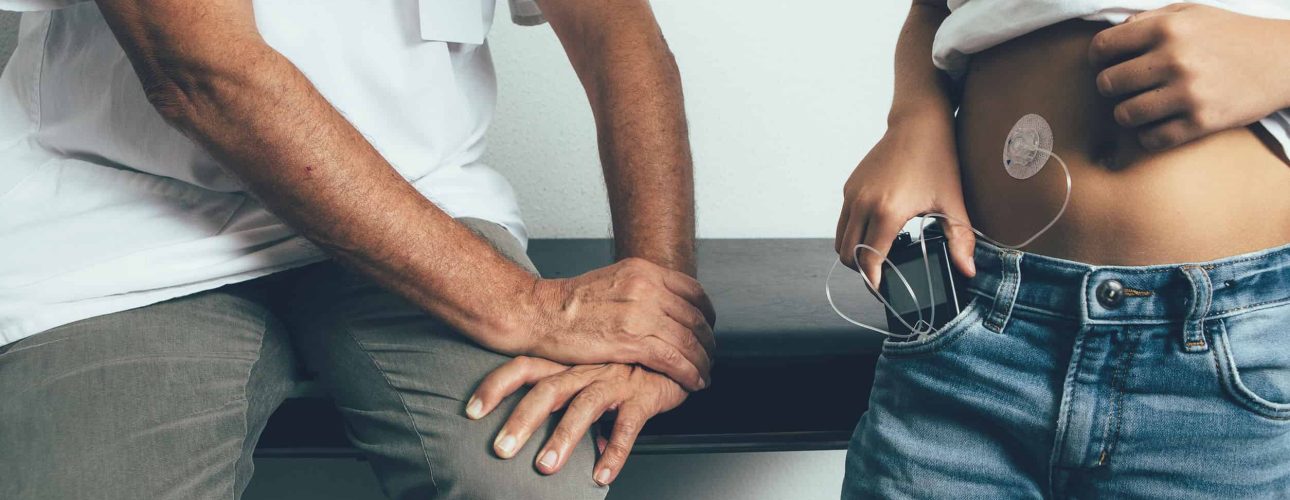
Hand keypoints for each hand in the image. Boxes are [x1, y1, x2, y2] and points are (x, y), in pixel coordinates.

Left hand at [466, 357, 687, 485]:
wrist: (674, 351)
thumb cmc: (625, 364)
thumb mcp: (588, 374)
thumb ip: (565, 398)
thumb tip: (545, 432)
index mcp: (568, 363)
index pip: (524, 368)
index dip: (495, 386)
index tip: (471, 410)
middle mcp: (586, 369)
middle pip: (547, 391)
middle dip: (521, 421)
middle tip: (501, 449)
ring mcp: (614, 381)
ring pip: (584, 408)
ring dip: (563, 439)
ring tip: (545, 466)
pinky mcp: (642, 396)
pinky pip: (628, 426)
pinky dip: (615, 452)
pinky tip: (602, 475)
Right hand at [521, 258, 715, 390]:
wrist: (539, 312)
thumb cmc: (570, 303)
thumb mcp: (612, 281)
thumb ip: (640, 288)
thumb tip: (662, 303)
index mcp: (643, 270)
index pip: (693, 290)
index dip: (708, 313)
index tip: (708, 328)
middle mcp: (646, 288)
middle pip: (695, 318)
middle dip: (708, 342)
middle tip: (709, 356)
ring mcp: (640, 314)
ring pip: (688, 341)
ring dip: (702, 362)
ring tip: (704, 374)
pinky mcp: (630, 341)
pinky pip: (673, 359)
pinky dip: (688, 373)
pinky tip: (693, 382)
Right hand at [835, 115, 976, 287]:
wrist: (918, 124)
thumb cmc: (936, 159)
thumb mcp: (952, 202)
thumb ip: (960, 240)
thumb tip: (968, 270)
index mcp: (887, 211)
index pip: (869, 260)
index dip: (873, 281)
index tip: (882, 291)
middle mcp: (863, 203)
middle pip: (848, 255)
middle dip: (862, 271)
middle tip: (882, 276)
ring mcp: (852, 194)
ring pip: (840, 240)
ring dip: (854, 253)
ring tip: (877, 256)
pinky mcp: (850, 187)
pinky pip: (842, 221)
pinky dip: (853, 234)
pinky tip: (876, 232)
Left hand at [1090, 4, 1289, 150]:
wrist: (1284, 60)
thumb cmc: (1232, 34)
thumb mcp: (1192, 12)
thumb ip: (1150, 19)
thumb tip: (1115, 34)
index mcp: (1167, 28)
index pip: (1103, 47)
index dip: (1097, 59)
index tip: (1104, 65)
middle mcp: (1174, 59)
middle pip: (1107, 84)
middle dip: (1111, 87)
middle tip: (1126, 88)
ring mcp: (1187, 93)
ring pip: (1124, 115)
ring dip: (1127, 113)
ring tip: (1140, 107)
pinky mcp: (1201, 122)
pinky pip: (1151, 139)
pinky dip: (1148, 135)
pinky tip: (1158, 124)